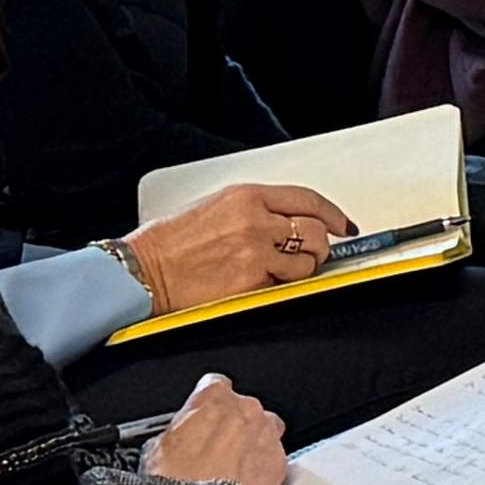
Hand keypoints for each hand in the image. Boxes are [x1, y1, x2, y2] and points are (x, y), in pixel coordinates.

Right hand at [120, 183, 353, 317]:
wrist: (142, 271)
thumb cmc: (168, 243)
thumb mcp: (214, 207)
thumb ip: (257, 210)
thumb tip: (290, 222)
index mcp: (246, 197)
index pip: (308, 200)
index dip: (332, 214)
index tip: (342, 225)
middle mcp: (255, 221)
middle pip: (314, 232)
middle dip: (320, 246)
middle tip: (313, 255)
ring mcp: (254, 252)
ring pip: (306, 262)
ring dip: (302, 270)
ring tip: (280, 272)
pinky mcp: (249, 282)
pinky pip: (284, 286)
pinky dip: (280, 287)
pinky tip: (261, 283)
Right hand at [146, 375, 289, 484]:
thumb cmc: (174, 484)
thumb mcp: (156, 447)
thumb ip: (177, 431)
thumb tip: (177, 438)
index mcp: (213, 398)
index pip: (215, 385)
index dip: (207, 403)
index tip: (204, 416)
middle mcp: (246, 410)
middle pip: (243, 408)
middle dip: (231, 425)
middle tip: (213, 450)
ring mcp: (267, 436)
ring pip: (265, 429)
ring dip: (252, 442)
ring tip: (231, 467)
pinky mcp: (279, 463)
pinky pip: (274, 457)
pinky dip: (262, 466)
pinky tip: (243, 483)